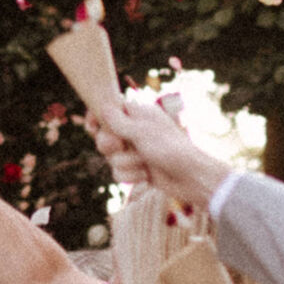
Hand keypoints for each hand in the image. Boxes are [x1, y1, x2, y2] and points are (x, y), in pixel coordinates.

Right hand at [84, 94, 226, 210]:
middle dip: (110, 145)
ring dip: (127, 163)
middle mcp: (135, 132)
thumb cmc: (170, 148)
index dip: (97, 117)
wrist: (190, 177)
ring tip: (144, 163)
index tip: (92, 126)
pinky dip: (132, 176)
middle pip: (104, 136)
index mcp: (138, 115)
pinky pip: (118, 174)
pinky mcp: (136, 170)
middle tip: (120, 146)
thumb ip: (119, 121)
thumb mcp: (142, 131)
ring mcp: (135, 152)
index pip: (110, 110)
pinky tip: (147, 176)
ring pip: (111, 159)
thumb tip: (103, 106)